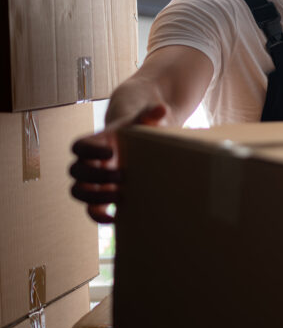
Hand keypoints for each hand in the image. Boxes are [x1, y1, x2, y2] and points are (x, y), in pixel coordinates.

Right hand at [69, 104, 167, 222]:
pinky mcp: (103, 194)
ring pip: (78, 191)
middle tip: (122, 176)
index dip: (89, 150)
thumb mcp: (145, 120)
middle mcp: (90, 162)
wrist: (140, 141)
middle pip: (76, 171)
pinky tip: (116, 218)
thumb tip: (161, 109)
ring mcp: (94, 179)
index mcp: (96, 142)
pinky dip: (98, 216)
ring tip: (120, 195)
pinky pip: (91, 210)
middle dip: (96, 176)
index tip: (110, 151)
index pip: (78, 146)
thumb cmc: (140, 129)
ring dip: (94, 197)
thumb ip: (150, 113)